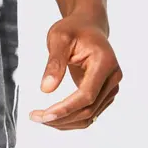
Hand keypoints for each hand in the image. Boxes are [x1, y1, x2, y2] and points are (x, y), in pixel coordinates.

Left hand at [28, 12, 121, 129]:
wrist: (88, 26)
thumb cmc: (73, 29)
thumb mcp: (59, 38)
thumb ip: (54, 63)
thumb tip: (46, 89)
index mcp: (105, 62)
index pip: (87, 94)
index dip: (66, 108)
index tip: (44, 115)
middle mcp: (113, 77)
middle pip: (89, 109)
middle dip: (61, 117)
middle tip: (34, 117)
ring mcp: (111, 87)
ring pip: (90, 116)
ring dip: (65, 122)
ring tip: (39, 117)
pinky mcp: (105, 93)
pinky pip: (89, 112)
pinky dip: (70, 118)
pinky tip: (52, 116)